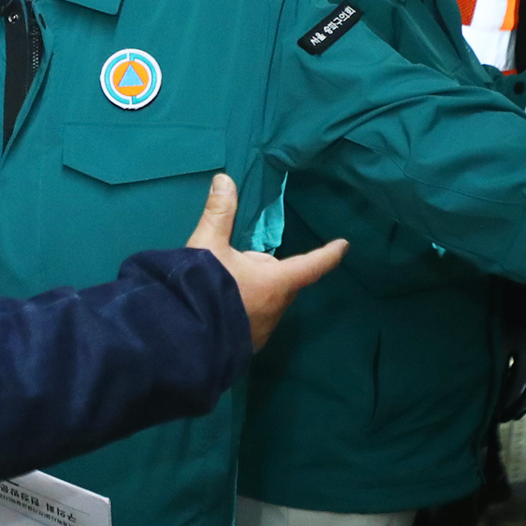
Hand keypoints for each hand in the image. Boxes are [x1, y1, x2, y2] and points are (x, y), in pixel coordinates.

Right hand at [186, 173, 345, 349]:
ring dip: (255, 292)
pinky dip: (243, 311)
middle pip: (283, 282)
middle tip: (237, 263)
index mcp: (276, 282)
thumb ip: (219, 212)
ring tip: (223, 287)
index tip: (343, 246)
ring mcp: (263, 331)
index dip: (328, 254)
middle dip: (268, 271)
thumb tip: (224, 179)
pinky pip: (253, 322)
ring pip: (268, 302)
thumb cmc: (204, 286)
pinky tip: (219, 309)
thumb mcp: (208, 244)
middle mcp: (276, 308)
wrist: (182, 335)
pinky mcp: (247, 346)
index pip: (311, 265)